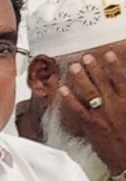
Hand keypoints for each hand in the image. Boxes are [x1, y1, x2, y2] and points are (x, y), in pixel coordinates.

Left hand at [58, 51, 125, 172]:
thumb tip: (124, 84)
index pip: (122, 79)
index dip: (114, 65)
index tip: (108, 54)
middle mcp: (115, 106)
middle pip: (103, 83)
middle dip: (94, 68)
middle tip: (86, 57)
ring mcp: (102, 116)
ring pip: (89, 93)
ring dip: (81, 79)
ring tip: (74, 67)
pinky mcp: (90, 126)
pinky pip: (77, 110)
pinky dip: (69, 99)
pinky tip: (62, 90)